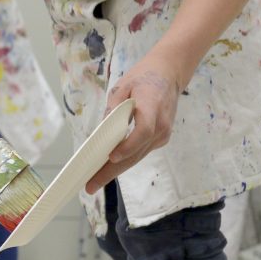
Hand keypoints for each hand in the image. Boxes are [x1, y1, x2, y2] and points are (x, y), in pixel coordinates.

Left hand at [87, 49, 188, 193]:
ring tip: (94, 182)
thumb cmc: (144, 77)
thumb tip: (101, 130)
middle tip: (90, 185)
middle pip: (136, 153)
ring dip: (115, 170)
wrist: (169, 74)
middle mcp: (161, 125)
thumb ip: (114, 107)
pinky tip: (107, 169)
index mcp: (152, 107)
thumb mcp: (123, 86)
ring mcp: (163, 134)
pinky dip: (124, 160)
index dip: (128, 146)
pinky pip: (140, 152)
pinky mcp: (161, 138)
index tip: (111, 156)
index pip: (143, 131)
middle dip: (111, 170)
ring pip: (137, 157)